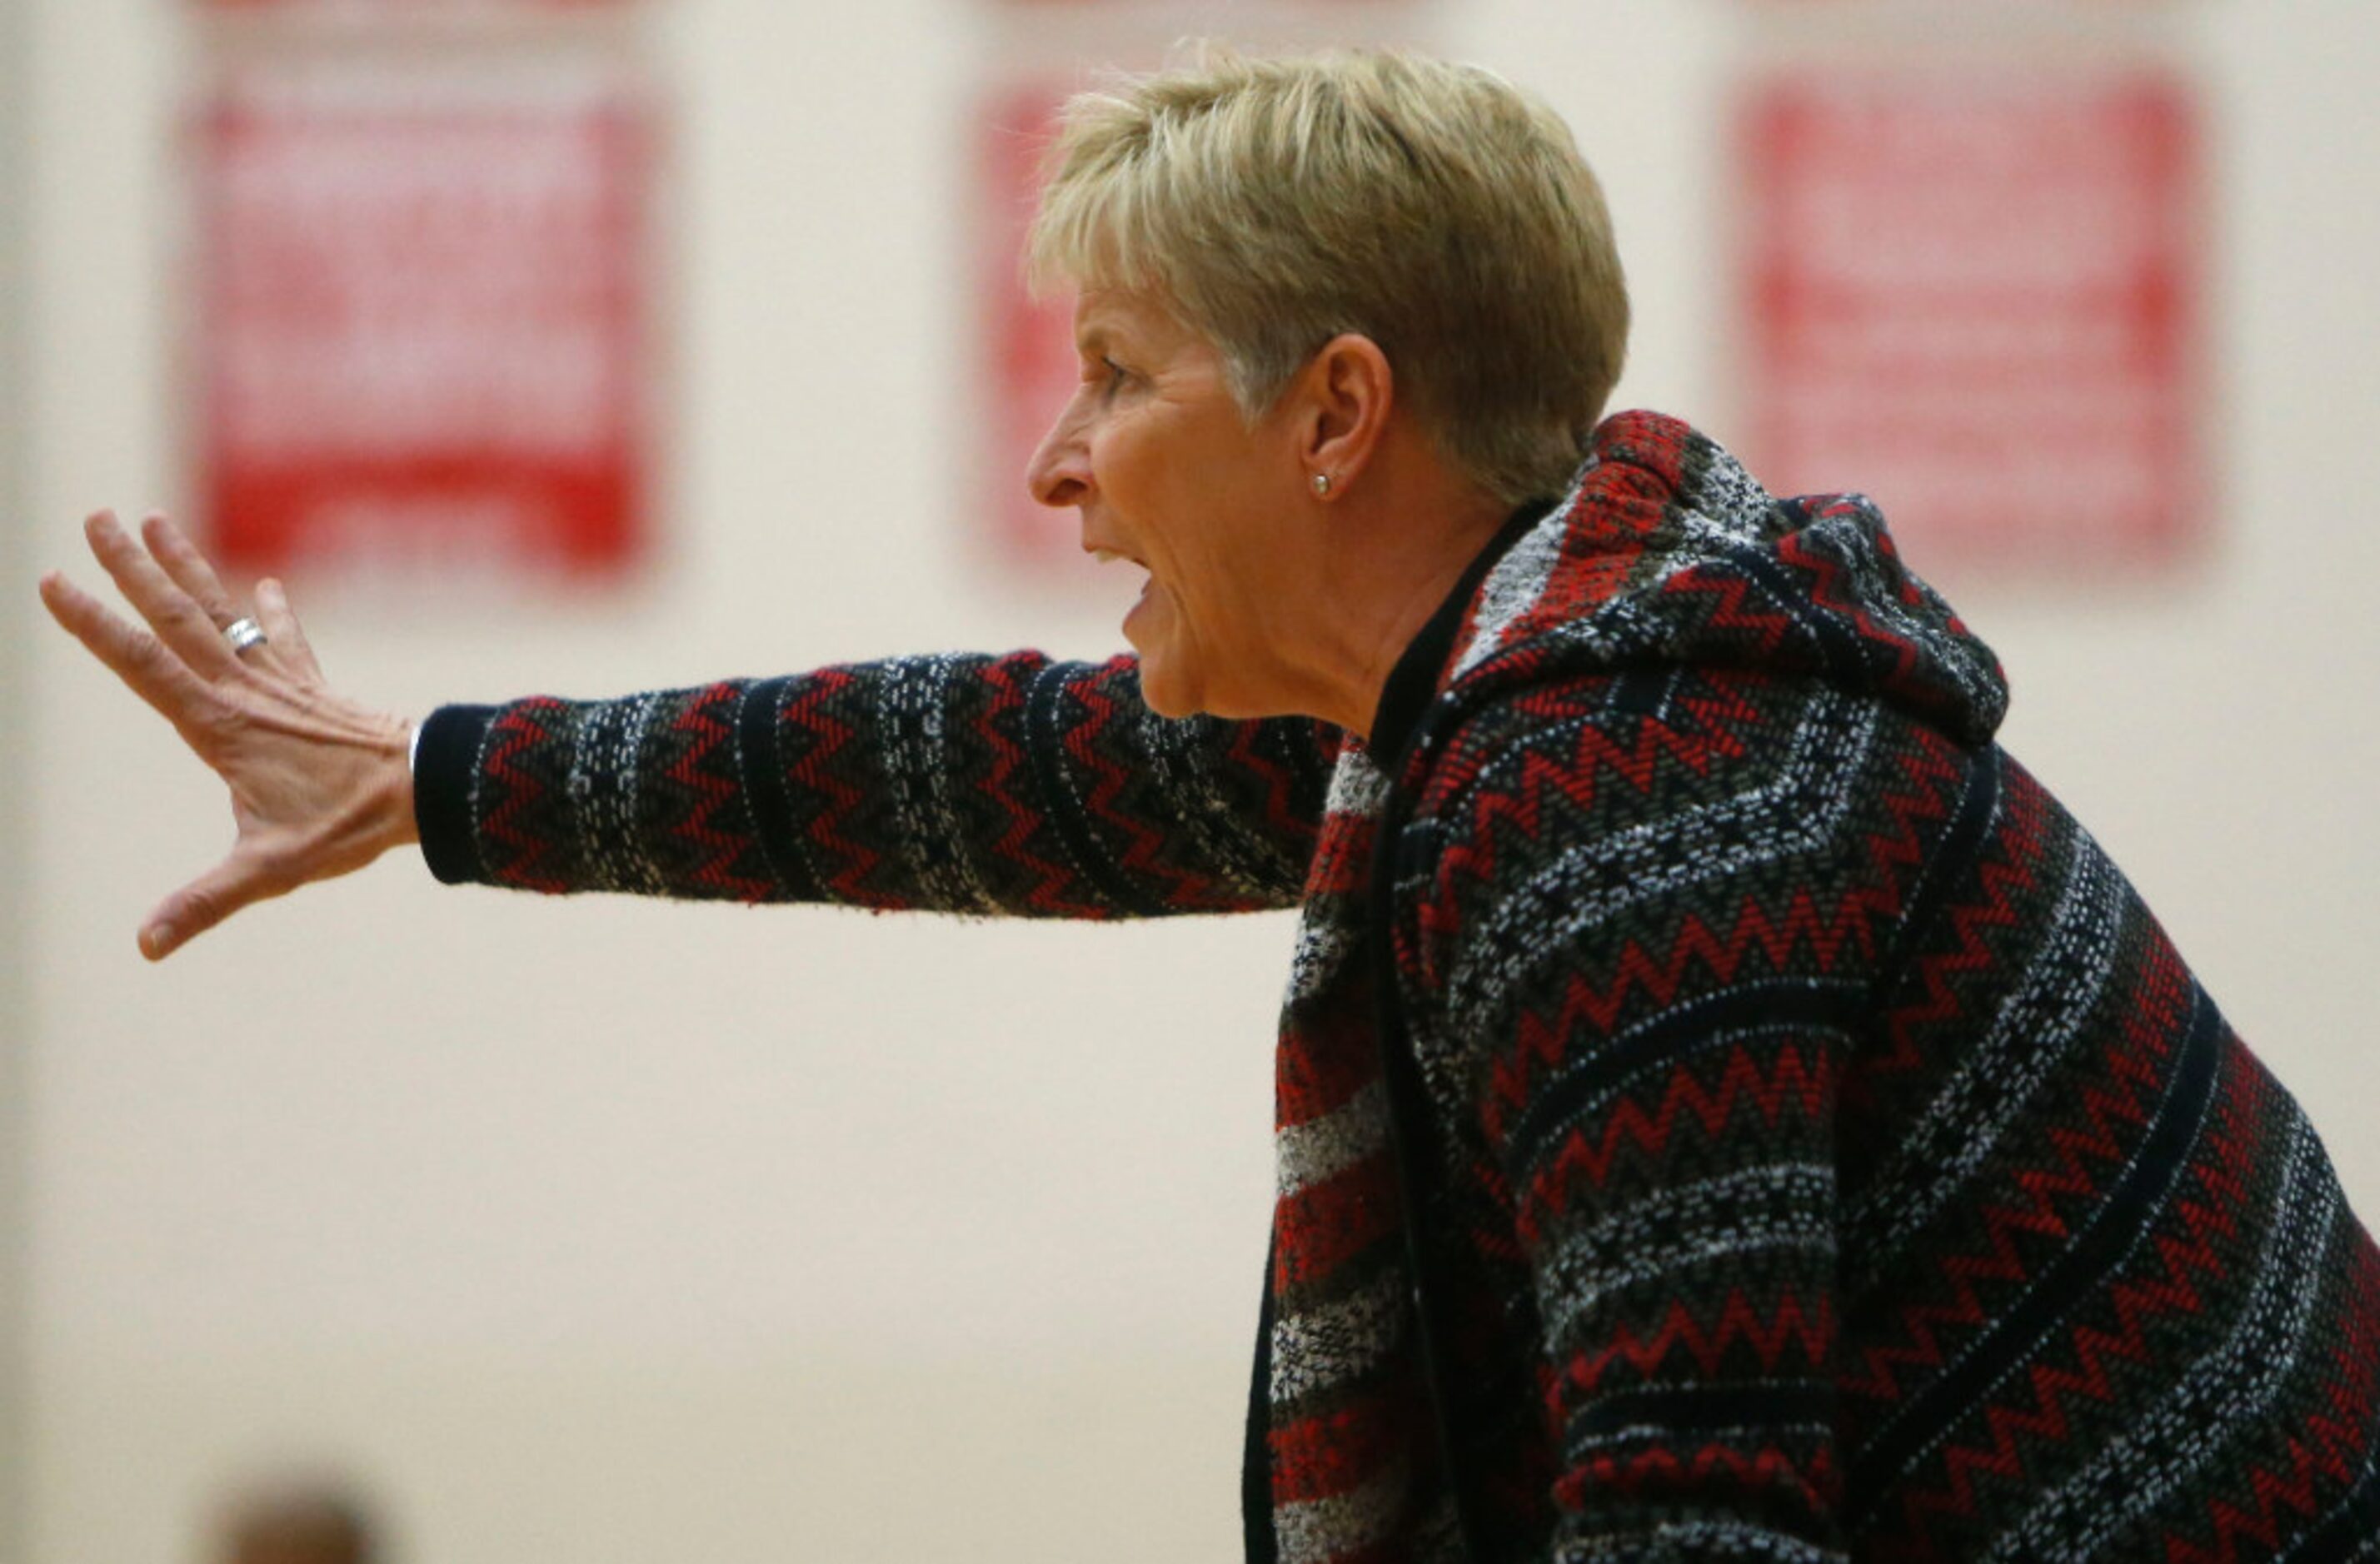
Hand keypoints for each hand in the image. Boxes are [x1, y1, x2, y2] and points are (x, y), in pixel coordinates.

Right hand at [39, 510, 418, 959]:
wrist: (425, 790)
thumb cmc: (346, 827)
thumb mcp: (267, 869)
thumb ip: (204, 903)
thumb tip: (146, 945)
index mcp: (218, 725)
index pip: (141, 666)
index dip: (95, 625)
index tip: (52, 582)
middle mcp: (243, 691)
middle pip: (176, 619)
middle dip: (132, 568)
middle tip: (95, 517)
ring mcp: (279, 684)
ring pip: (220, 614)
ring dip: (186, 567)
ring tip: (152, 519)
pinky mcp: (312, 688)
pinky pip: (287, 640)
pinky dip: (273, 612)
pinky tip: (266, 587)